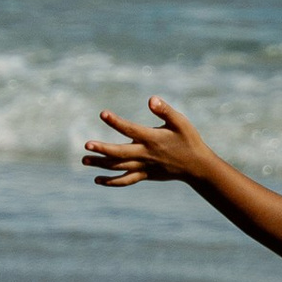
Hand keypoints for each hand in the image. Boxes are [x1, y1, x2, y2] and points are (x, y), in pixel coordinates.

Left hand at [83, 96, 214, 187]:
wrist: (197, 166)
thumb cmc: (189, 140)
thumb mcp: (181, 122)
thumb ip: (165, 110)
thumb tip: (151, 99)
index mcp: (152, 138)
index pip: (130, 129)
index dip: (116, 122)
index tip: (103, 114)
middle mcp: (145, 154)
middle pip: (120, 153)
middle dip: (103, 149)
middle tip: (87, 145)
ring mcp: (144, 166)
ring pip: (119, 167)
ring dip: (101, 164)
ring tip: (84, 160)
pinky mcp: (145, 174)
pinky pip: (125, 180)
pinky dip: (111, 182)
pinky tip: (98, 180)